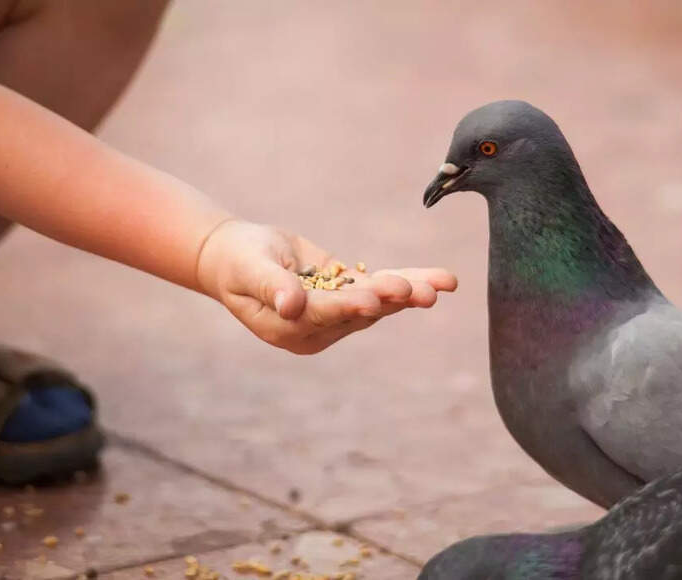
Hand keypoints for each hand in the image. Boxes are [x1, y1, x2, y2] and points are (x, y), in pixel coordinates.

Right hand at [195, 220, 456, 353]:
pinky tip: (443, 281)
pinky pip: (383, 289)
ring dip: (411, 292)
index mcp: (289, 329)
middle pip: (360, 313)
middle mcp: (318, 329)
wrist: (238, 257)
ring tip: (444, 284)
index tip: (372, 298)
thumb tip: (291, 305)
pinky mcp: (349, 296)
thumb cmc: (237, 262)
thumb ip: (271, 286)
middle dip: (392, 299)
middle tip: (422, 292)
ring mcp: (337, 314)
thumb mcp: (248, 270)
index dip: (348, 306)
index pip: (323, 315)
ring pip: (378, 303)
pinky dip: (412, 283)